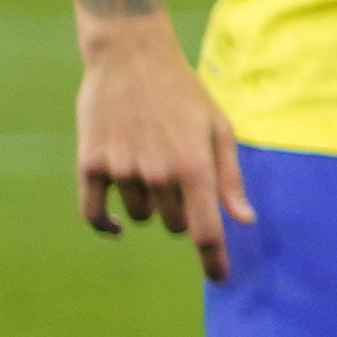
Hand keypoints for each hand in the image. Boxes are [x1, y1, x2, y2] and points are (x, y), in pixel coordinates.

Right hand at [76, 23, 251, 280]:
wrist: (132, 57)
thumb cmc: (184, 93)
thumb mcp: (219, 128)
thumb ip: (230, 177)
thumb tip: (245, 220)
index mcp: (195, 166)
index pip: (206, 230)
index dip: (214, 260)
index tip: (220, 279)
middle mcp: (158, 174)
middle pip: (175, 225)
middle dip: (184, 212)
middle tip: (182, 178)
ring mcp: (122, 170)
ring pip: (140, 217)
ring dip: (149, 205)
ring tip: (152, 166)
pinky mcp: (91, 164)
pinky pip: (94, 214)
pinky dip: (106, 224)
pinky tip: (115, 225)